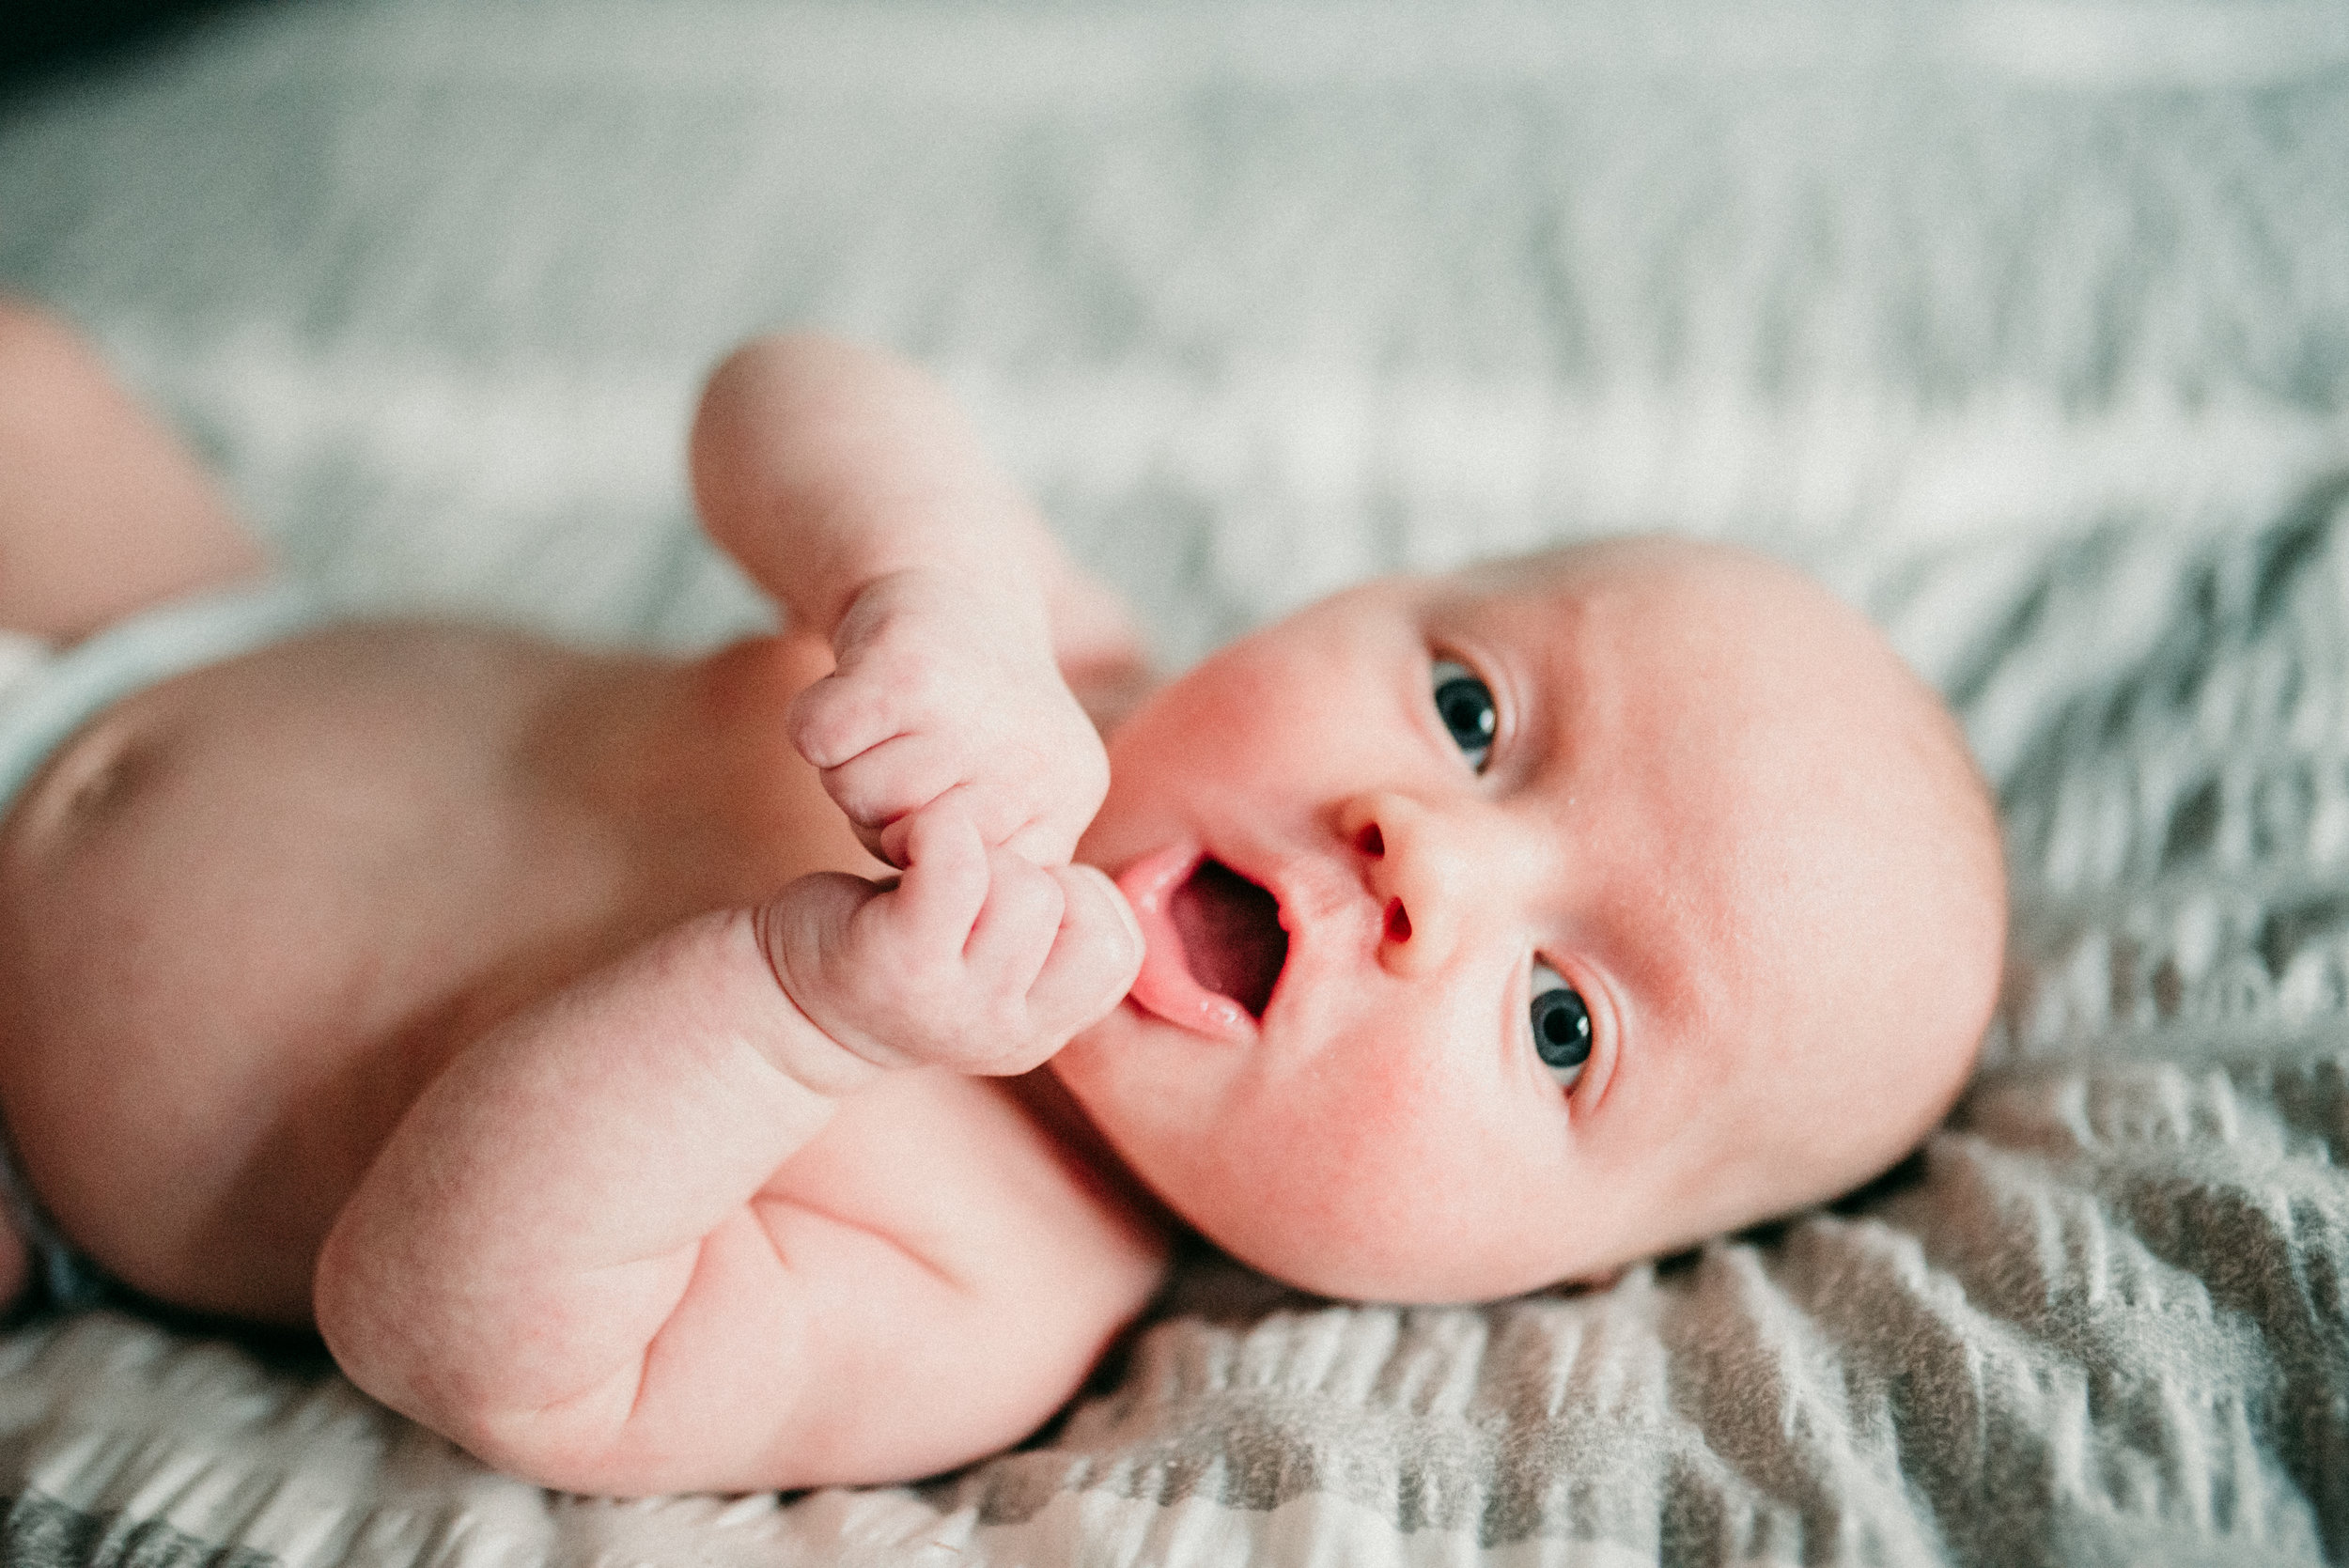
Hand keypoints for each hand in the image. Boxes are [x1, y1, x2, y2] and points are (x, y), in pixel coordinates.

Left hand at [757, 803, 1142, 1074]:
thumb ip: (1067, 931)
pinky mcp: (898, 963)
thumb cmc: (910, 947)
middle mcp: (1006, 1034)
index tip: (1013, 901)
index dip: (1074, 898)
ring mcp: (953, 1006)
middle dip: (1023, 871)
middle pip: (1069, 902)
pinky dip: (939, 830)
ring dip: (977, 853)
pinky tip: (911, 846)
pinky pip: (957, 862)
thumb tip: (1150, 870)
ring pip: (1022, 882)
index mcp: (1045, 1030)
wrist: (789, 998)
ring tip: (932, 880)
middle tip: (964, 890)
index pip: (1118, 944)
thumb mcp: (1003, 961)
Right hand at [790, 566, 1108, 867]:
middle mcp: (1034, 755)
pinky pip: (818, 741)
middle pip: (902, 845)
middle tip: (912, 744)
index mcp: (1069, 795)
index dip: (928, 847)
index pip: (962, 885)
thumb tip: (946, 928)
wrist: (956, 581)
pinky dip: (814, 718)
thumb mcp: (1011, 790)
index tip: (944, 788)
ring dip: (850, 762)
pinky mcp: (905, 666)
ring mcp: (971, 708)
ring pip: (856, 795)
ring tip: (892, 719)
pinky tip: (855, 690)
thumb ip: (992, 862)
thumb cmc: (971, 711)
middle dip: (885, 809)